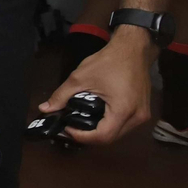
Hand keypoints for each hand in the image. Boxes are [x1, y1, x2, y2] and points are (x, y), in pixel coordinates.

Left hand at [39, 28, 152, 144]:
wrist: (133, 49)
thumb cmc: (108, 62)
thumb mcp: (80, 77)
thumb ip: (61, 95)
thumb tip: (44, 109)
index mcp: (124, 111)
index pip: (103, 136)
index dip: (83, 137)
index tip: (68, 128)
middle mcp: (137, 118)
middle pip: (111, 138)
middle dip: (90, 136)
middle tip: (71, 126)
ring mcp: (143, 115)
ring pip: (119, 133)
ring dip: (100, 131)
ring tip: (81, 123)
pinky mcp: (143, 111)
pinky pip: (125, 125)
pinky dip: (110, 124)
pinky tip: (96, 116)